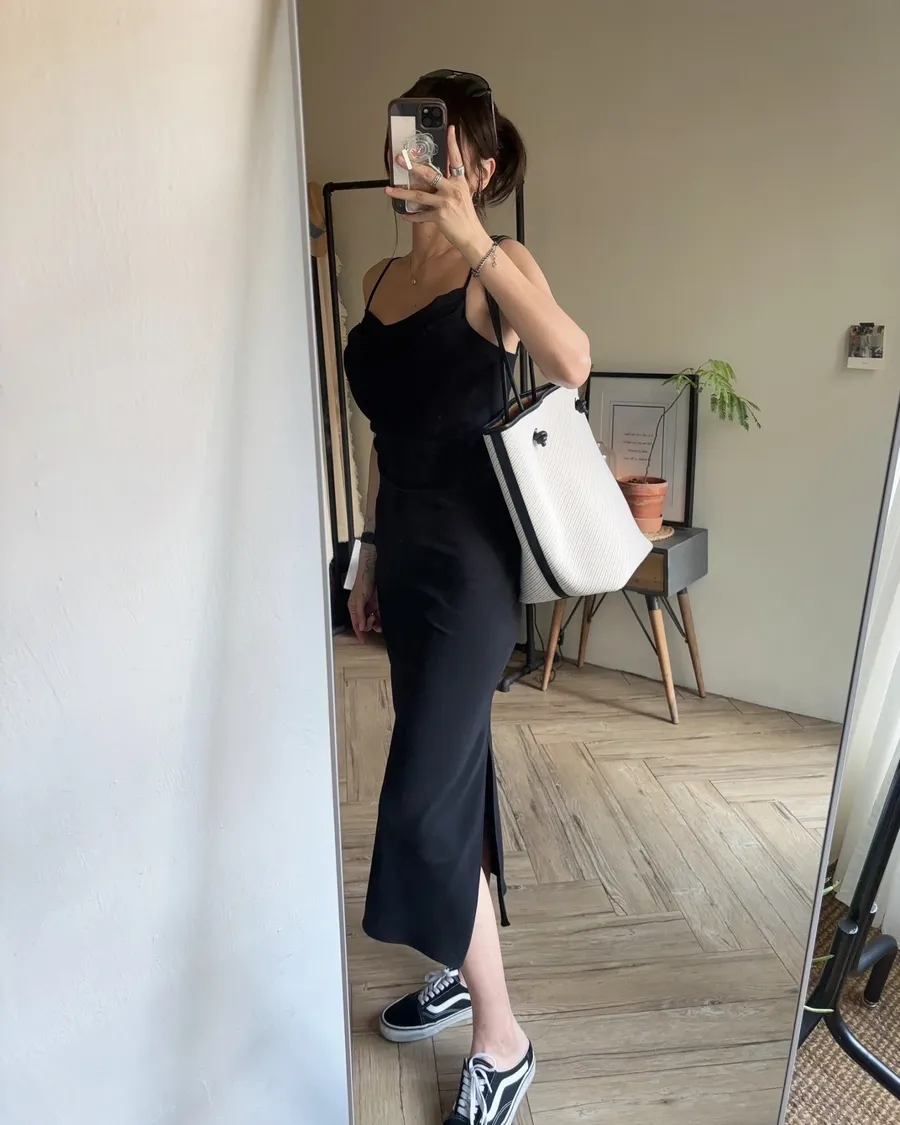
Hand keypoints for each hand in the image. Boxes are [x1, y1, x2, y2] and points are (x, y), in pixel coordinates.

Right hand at [348, 555, 379, 642]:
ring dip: (377, 622)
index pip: (356, 624)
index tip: (363, 641)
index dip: (359, 633)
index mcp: (354, 608)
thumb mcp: (359, 599)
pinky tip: (383, 616)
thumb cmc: (363, 582)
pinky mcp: (378, 604)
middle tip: (373, 620)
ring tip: (378, 618)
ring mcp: (370, 607)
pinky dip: (381, 617)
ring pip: (373, 620)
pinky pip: (380, 614)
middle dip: (369, 625)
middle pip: (365, 624)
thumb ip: (359, 614)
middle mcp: (362, 609)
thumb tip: (361, 627)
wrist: (373, 571)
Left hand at [385, 126, 488, 253]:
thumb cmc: (466, 217)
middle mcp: (452, 190)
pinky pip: (420, 215)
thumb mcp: (462, 196)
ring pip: (419, 195)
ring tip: (389, 189)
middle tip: (400, 160)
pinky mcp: (440, 216)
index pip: (456, 159)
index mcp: (459, 182)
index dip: (453, 143)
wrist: (471, 236)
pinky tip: (402, 214)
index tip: (450, 128)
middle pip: (430, 174)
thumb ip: (451, 185)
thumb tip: (436, 178)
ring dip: (401, 193)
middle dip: (413, 166)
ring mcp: (445, 203)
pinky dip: (410, 215)